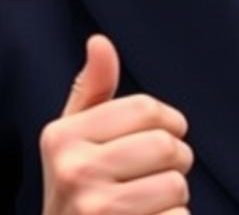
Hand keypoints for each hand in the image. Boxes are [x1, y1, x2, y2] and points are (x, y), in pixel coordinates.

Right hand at [40, 35, 192, 214]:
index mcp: (61, 138)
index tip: (160, 139)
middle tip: (154, 179)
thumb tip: (100, 41)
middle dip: (174, 164)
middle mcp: (73, 173)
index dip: (168, 124)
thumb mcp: (74, 142)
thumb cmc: (78, 193)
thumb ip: (90, 91)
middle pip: (167, 146)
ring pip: (176, 187)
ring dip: (174, 200)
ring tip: (147, 209)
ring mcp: (94, 212)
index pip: (148, 109)